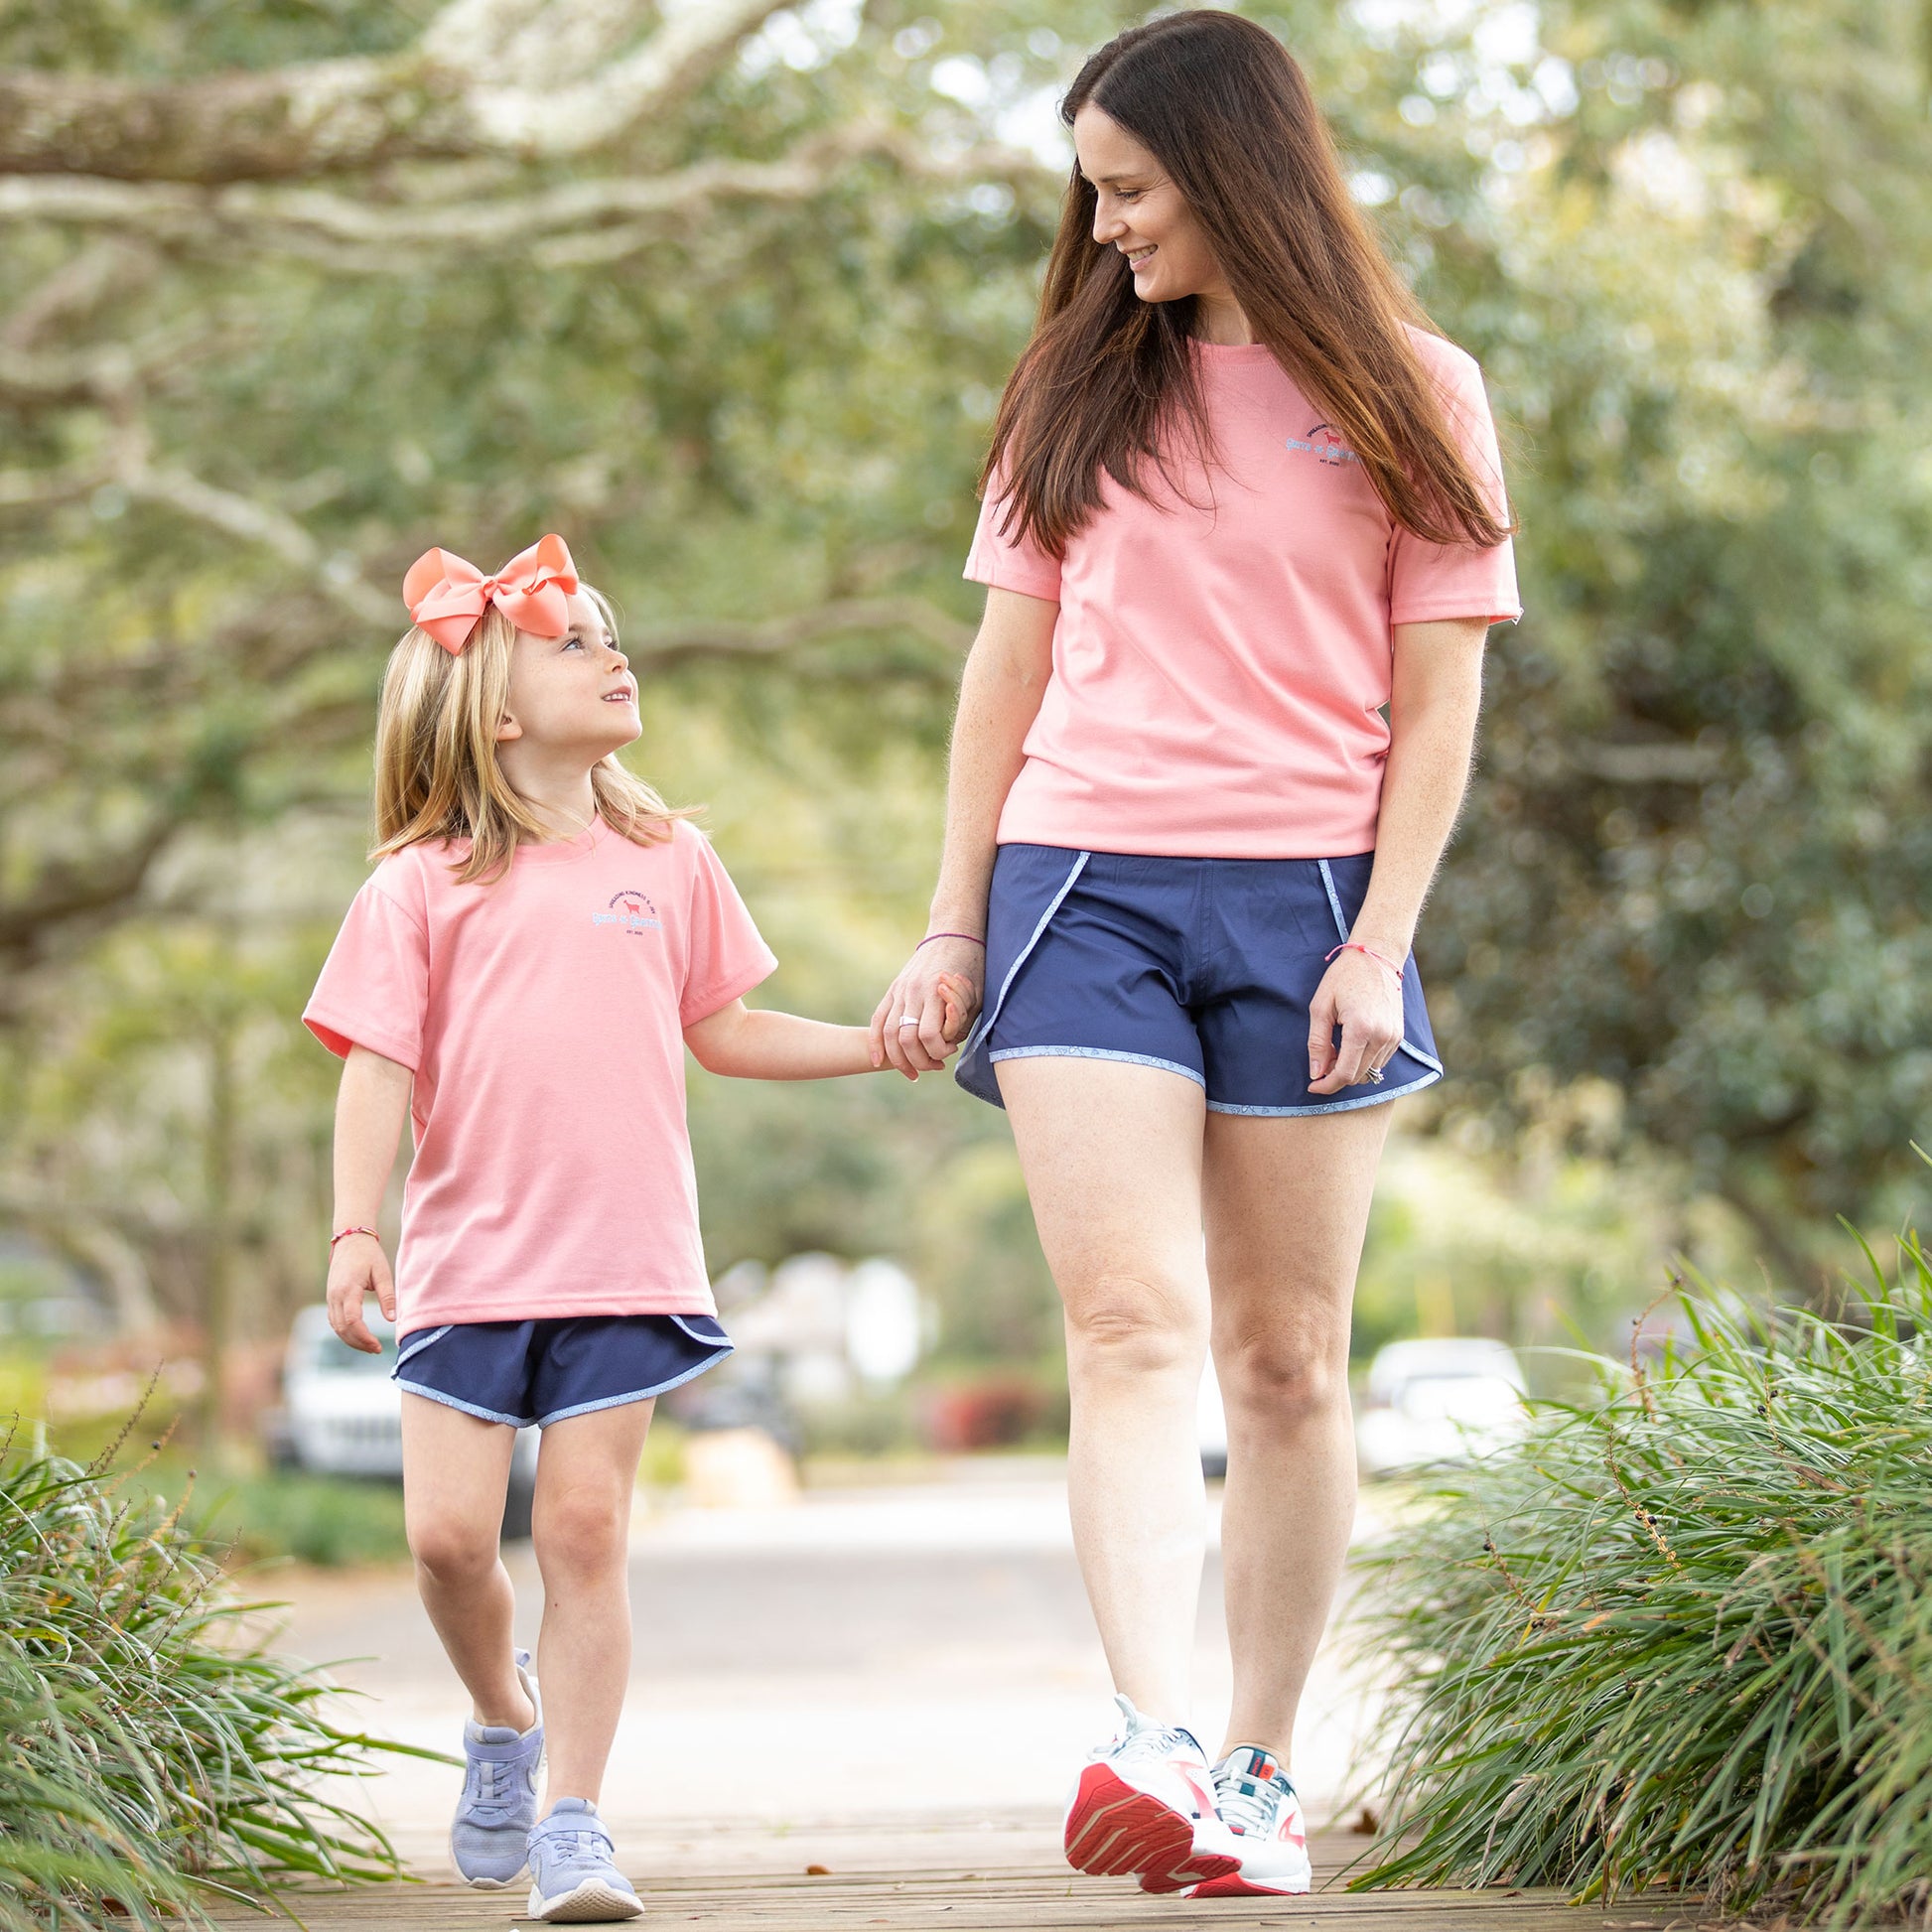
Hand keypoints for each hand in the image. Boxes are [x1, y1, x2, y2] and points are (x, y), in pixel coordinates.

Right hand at [326, 1232, 395, 1353]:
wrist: (350, 1241)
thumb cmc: (369, 1255)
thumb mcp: (382, 1273)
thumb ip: (387, 1296)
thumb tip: (392, 1319)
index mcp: (348, 1289)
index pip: (352, 1320)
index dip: (364, 1336)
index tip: (377, 1345)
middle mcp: (335, 1296)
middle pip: (342, 1328)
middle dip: (358, 1343)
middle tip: (376, 1350)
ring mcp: (330, 1298)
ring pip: (336, 1327)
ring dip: (351, 1340)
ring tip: (370, 1347)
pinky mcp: (331, 1298)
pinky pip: (334, 1321)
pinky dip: (345, 1332)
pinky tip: (359, 1337)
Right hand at [870, 936, 984, 1077]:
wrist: (953, 933)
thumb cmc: (971, 965)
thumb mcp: (976, 993)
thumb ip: (960, 1020)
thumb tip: (945, 1044)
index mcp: (936, 991)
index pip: (929, 1036)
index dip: (939, 1051)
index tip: (950, 1052)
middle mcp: (913, 991)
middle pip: (905, 1039)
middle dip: (919, 1061)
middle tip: (934, 1067)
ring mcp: (900, 990)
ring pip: (889, 1033)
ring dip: (897, 1058)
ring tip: (910, 1073)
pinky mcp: (893, 990)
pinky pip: (878, 1020)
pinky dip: (875, 1042)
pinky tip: (878, 1060)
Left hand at [1307, 948, 1404, 1094]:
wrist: (1376, 956)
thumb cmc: (1344, 977)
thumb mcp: (1321, 1007)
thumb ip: (1318, 1043)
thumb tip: (1316, 1073)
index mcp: (1361, 1029)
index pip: (1345, 1074)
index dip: (1327, 1085)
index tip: (1313, 1086)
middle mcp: (1382, 1036)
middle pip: (1358, 1076)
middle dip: (1336, 1077)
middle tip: (1322, 1062)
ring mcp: (1394, 1037)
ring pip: (1370, 1072)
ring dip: (1351, 1070)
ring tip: (1336, 1050)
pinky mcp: (1399, 1035)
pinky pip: (1380, 1061)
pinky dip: (1364, 1061)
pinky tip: (1351, 1045)